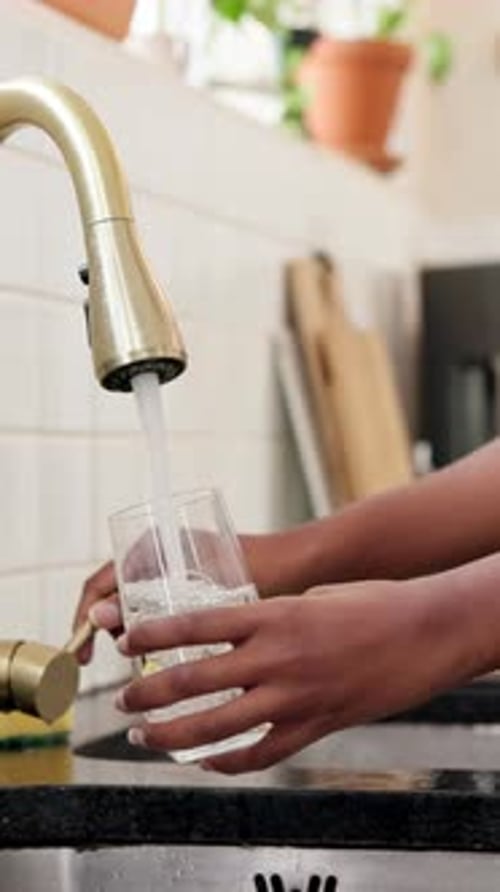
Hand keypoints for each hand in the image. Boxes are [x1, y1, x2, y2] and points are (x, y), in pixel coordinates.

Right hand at [74, 531, 291, 663]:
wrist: (301, 566)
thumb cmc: (258, 568)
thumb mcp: (199, 590)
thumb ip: (147, 603)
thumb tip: (100, 617)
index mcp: (153, 543)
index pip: (100, 582)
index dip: (83, 620)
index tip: (82, 656)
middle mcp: (159, 555)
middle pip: (114, 600)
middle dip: (108, 635)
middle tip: (117, 666)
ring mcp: (175, 572)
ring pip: (135, 611)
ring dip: (131, 641)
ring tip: (143, 671)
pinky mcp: (193, 590)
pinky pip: (158, 616)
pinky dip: (153, 641)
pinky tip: (162, 665)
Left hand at [113, 577, 469, 773]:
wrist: (425, 633)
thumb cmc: (371, 603)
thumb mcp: (312, 596)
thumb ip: (270, 616)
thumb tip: (236, 634)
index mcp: (274, 615)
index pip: (196, 624)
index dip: (153, 634)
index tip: (126, 638)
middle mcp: (277, 657)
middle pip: (194, 679)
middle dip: (148, 692)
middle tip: (123, 699)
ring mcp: (296, 697)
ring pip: (217, 726)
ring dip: (172, 735)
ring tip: (144, 736)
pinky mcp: (316, 726)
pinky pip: (261, 753)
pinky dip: (228, 761)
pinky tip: (206, 761)